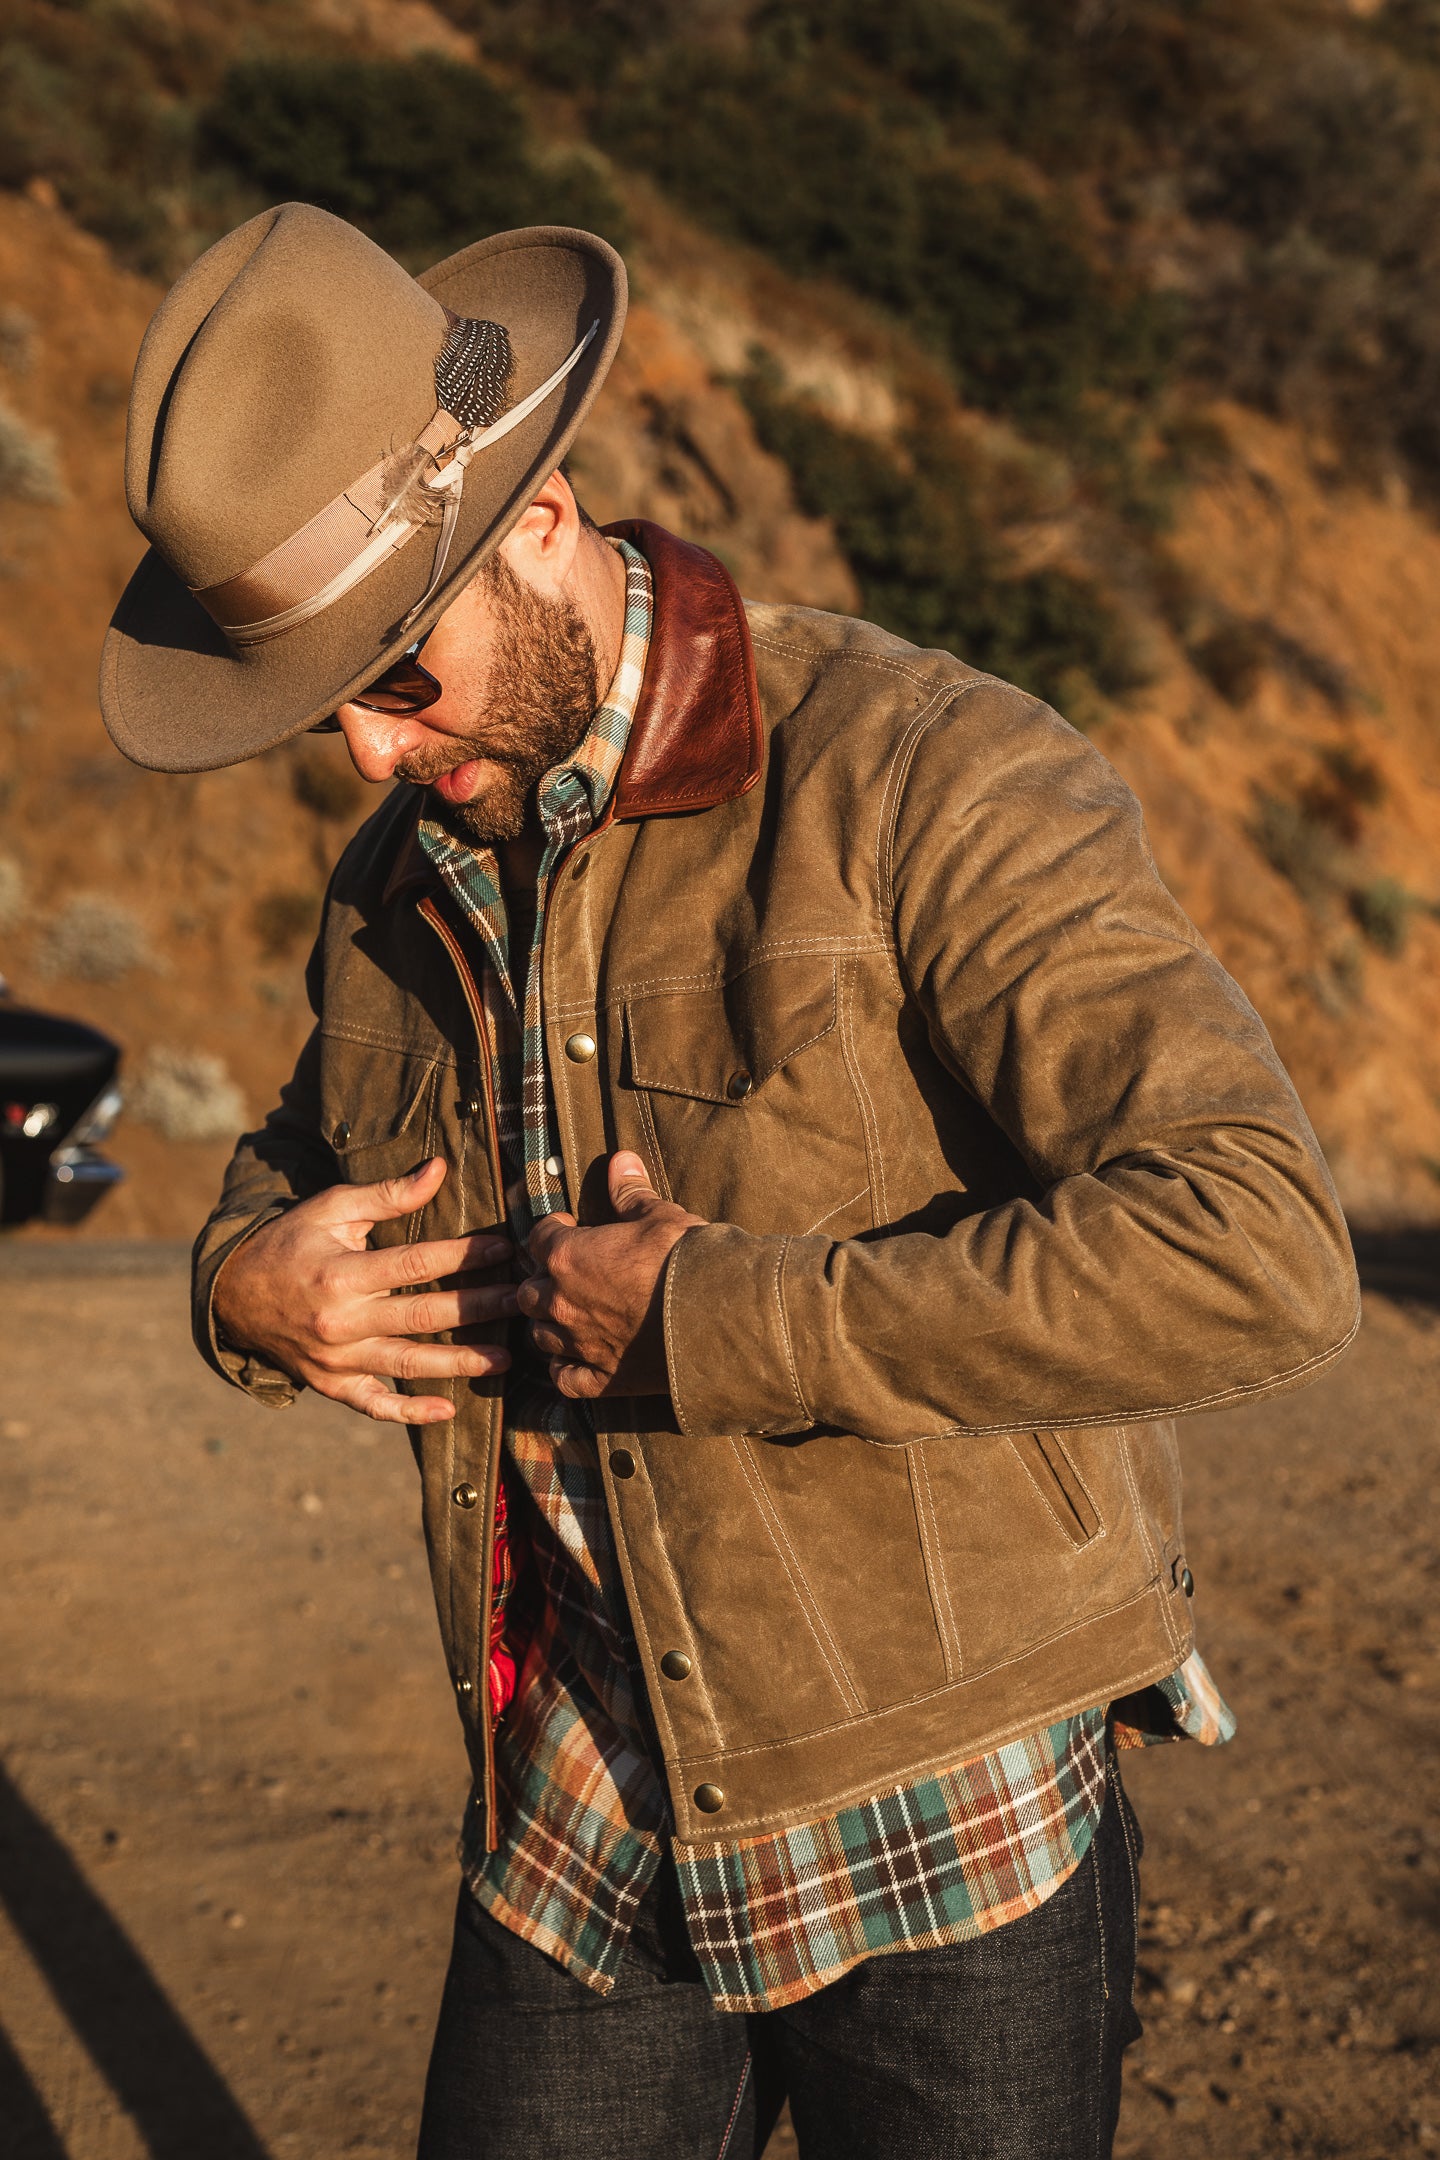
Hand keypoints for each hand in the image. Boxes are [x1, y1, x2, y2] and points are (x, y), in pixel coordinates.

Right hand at [211, 1157, 514, 1424]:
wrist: (231, 1295)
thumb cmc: (289, 1243)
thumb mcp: (331, 1208)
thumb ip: (388, 1194)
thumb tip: (439, 1168)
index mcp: (342, 1273)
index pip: (417, 1263)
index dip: (466, 1256)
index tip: (507, 1249)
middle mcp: (340, 1321)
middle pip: (423, 1315)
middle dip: (480, 1307)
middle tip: (525, 1301)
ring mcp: (336, 1359)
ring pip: (407, 1364)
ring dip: (460, 1362)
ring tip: (505, 1357)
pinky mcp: (331, 1384)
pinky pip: (374, 1405)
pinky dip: (409, 1412)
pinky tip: (447, 1410)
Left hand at [517, 1153, 703, 1398]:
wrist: (719, 1315)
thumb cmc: (685, 1259)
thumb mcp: (660, 1216)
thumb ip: (630, 1192)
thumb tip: (620, 1160)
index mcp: (568, 1257)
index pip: (538, 1238)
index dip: (554, 1231)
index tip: (572, 1228)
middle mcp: (563, 1302)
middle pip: (528, 1292)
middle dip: (543, 1280)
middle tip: (569, 1274)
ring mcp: (580, 1344)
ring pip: (540, 1336)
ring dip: (550, 1324)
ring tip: (570, 1314)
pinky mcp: (602, 1378)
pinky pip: (565, 1378)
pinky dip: (565, 1368)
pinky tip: (576, 1359)